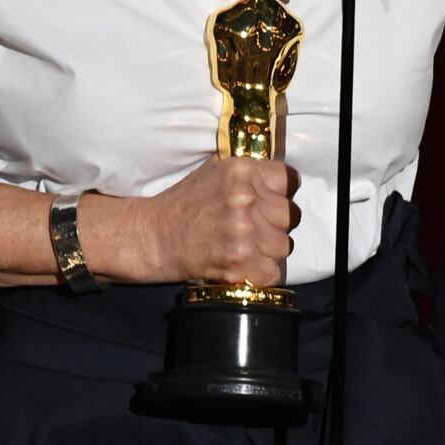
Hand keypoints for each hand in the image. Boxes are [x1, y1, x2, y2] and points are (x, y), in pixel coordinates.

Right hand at [138, 156, 301, 287]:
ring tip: (247, 248)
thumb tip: (276, 176)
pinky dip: (261, 273)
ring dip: (269, 251)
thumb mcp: (214, 170)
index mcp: (242, 171)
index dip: (284, 193)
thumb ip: (248, 172)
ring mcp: (243, 230)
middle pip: (290, 215)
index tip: (274, 202)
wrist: (153, 236)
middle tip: (255, 229)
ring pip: (284, 245)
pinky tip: (246, 266)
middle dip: (276, 224)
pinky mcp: (238, 260)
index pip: (290, 180)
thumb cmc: (184, 203)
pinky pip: (273, 272)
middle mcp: (246, 198)